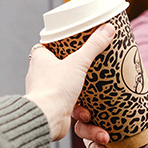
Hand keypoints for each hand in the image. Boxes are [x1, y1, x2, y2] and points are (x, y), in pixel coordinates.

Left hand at [24, 23, 114, 140]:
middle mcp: (39, 75)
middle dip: (73, 68)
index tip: (72, 43)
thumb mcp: (78, 62)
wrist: (48, 118)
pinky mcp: (53, 108)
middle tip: (88, 65)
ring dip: (79, 90)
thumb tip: (108, 29)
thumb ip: (93, 46)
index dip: (58, 45)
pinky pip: (69, 104)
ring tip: (90, 90)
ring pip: (64, 87)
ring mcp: (46, 93)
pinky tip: (88, 109)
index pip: (46, 46)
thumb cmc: (54, 89)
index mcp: (40, 59)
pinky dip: (80, 107)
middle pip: (57, 66)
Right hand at [73, 93, 147, 147]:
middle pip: (82, 131)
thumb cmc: (126, 111)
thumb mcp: (136, 105)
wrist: (130, 128)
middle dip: (93, 134)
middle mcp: (88, 127)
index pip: (78, 109)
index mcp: (90, 109)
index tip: (87, 115)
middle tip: (105, 137)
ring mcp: (93, 144)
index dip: (79, 112)